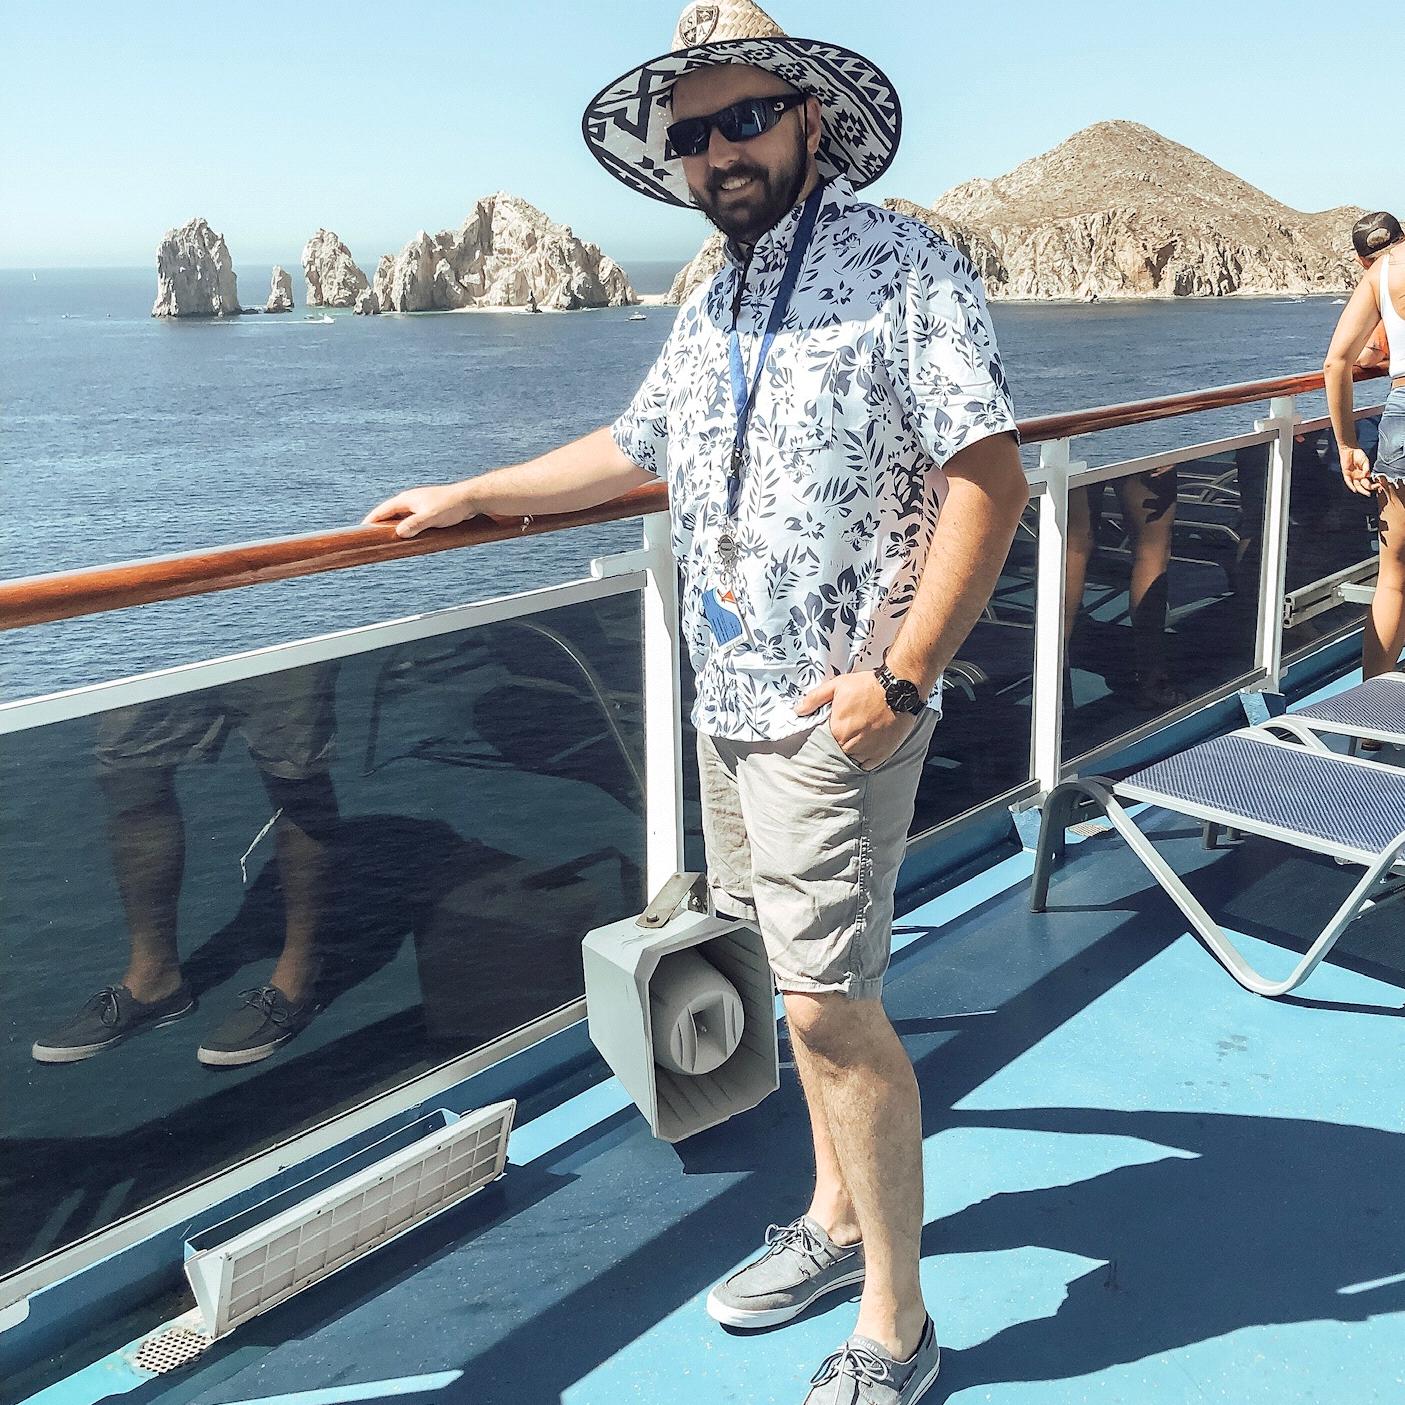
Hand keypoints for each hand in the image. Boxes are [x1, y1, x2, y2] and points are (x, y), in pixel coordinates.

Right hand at [363, 483, 476, 537]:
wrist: (470, 498)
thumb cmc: (451, 506)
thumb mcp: (430, 517)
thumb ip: (414, 525)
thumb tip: (399, 533)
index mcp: (406, 499)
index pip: (382, 510)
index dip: (371, 520)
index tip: (361, 529)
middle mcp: (410, 500)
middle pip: (389, 514)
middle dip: (380, 525)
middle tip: (372, 538)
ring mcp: (419, 505)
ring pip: (401, 517)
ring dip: (394, 527)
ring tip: (388, 540)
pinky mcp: (428, 510)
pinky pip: (412, 520)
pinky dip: (407, 527)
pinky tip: (409, 536)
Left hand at [797, 671, 916, 769]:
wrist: (898, 688)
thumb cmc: (867, 686)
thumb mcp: (837, 686)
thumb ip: (815, 699)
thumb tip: (798, 711)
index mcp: (838, 730)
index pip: (822, 744)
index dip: (823, 741)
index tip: (825, 738)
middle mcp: (851, 744)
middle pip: (837, 754)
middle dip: (836, 748)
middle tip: (840, 740)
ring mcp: (868, 751)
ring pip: (852, 761)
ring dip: (849, 755)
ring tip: (851, 746)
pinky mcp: (883, 754)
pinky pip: (867, 765)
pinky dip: (864, 760)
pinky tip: (863, 750)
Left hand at [1339, 447, 1377, 496]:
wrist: (1350, 450)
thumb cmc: (1358, 455)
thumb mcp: (1365, 462)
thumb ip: (1366, 469)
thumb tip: (1367, 475)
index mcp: (1363, 474)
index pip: (1368, 482)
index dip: (1373, 485)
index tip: (1378, 486)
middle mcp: (1358, 476)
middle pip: (1363, 485)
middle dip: (1367, 489)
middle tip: (1370, 493)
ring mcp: (1352, 476)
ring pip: (1356, 485)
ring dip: (1361, 490)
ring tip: (1366, 493)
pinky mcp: (1346, 474)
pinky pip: (1348, 481)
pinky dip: (1351, 486)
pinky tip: (1354, 490)